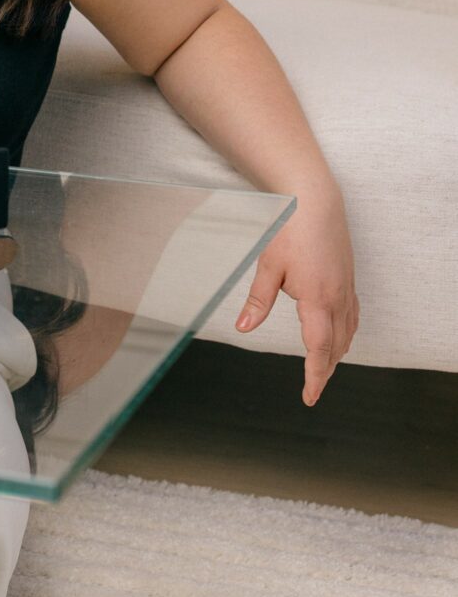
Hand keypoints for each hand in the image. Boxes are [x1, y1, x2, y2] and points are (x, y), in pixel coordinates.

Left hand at [233, 189, 359, 405]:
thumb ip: (258, 301)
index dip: (315, 376)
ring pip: (348, 332)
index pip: (320, 349)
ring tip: (322, 369)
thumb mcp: (269, 267)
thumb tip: (243, 329)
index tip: (309, 396)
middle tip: (312, 389)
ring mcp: (347, 287)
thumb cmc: (290, 230)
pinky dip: (346, 333)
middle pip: (337, 346)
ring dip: (337, 353)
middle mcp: (338, 297)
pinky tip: (338, 335)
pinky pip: (353, 315)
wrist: (315, 199)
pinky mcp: (348, 278)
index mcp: (319, 300)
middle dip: (325, 370)